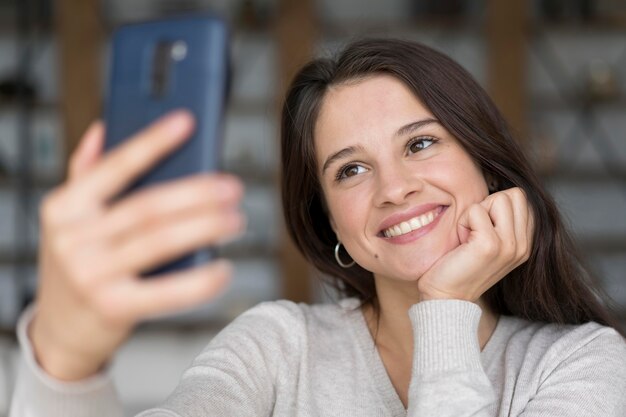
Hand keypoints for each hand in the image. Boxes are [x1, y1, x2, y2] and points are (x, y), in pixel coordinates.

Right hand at [31, 111, 244, 379]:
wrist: (59, 332)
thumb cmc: (76, 266)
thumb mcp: (69, 220)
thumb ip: (85, 174)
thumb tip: (105, 127)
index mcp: (65, 207)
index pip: (114, 167)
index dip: (152, 142)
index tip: (188, 121)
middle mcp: (72, 238)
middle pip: (148, 207)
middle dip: (197, 194)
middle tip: (233, 187)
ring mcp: (90, 274)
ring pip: (160, 241)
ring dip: (206, 227)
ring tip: (237, 219)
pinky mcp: (112, 307)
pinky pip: (166, 291)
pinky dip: (200, 280)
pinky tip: (223, 268)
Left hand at [417, 187, 532, 302]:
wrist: (445, 296)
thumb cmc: (458, 264)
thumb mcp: (488, 241)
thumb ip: (500, 220)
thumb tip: (498, 190)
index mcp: (525, 243)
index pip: (521, 198)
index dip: (495, 205)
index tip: (481, 230)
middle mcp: (523, 245)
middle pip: (514, 194)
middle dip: (488, 204)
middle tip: (474, 231)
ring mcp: (510, 246)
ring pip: (500, 198)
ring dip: (476, 212)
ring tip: (468, 236)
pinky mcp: (491, 245)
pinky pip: (476, 210)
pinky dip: (463, 222)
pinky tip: (461, 243)